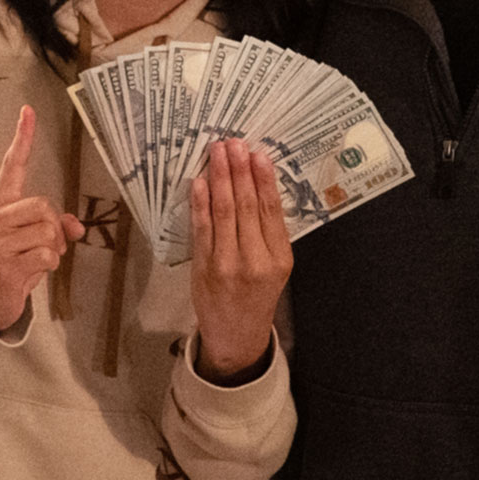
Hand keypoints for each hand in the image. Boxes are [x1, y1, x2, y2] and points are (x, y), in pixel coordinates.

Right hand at [0, 106, 83, 330]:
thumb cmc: (15, 259)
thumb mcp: (35, 237)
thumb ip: (57, 225)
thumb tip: (76, 227)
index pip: (12, 166)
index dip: (22, 138)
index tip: (28, 111)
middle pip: (43, 205)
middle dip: (54, 226)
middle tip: (47, 242)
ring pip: (47, 232)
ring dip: (53, 249)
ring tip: (37, 258)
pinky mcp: (3, 265)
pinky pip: (47, 256)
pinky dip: (50, 264)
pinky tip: (32, 271)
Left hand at [189, 139, 291, 383]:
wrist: (236, 335)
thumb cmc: (257, 296)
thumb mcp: (277, 267)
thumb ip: (268, 232)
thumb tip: (257, 185)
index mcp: (279, 258)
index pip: (270, 211)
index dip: (263, 180)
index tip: (258, 154)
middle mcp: (255, 261)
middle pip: (247, 207)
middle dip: (238, 171)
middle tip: (233, 143)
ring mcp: (227, 265)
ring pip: (224, 213)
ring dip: (219, 179)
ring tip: (216, 153)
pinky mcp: (204, 268)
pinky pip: (202, 229)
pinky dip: (199, 203)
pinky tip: (199, 182)